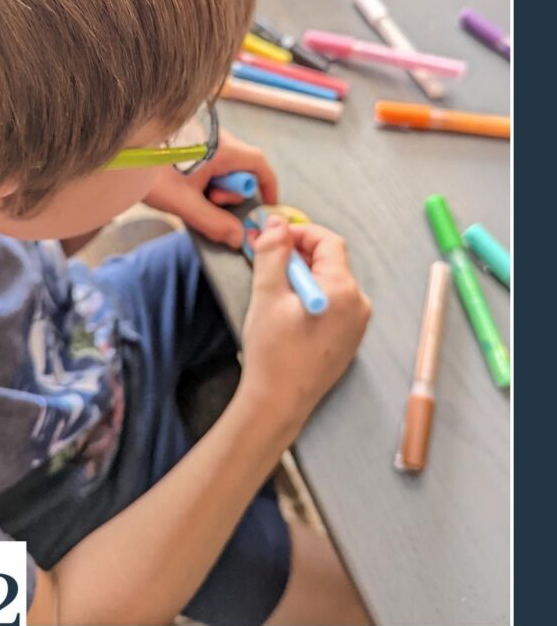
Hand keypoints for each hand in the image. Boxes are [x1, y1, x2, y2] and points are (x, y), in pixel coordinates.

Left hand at [143, 129, 277, 247]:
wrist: (119, 150)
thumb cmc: (152, 172)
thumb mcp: (183, 202)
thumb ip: (214, 222)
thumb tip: (239, 238)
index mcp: (223, 149)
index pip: (260, 165)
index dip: (268, 187)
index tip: (266, 206)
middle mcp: (218, 137)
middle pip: (240, 168)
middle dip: (228, 192)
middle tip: (208, 201)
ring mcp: (203, 135)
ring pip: (222, 166)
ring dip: (213, 185)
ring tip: (188, 193)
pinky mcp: (189, 139)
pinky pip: (208, 160)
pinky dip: (203, 177)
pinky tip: (183, 185)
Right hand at [240, 216, 371, 433]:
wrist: (279, 403)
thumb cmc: (273, 352)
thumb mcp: (267, 295)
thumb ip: (274, 253)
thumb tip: (277, 222)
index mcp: (343, 290)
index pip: (328, 241)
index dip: (300, 233)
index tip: (274, 238)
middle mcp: (359, 304)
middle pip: (331, 261)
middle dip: (299, 256)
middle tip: (268, 263)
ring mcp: (358, 323)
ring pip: (331, 281)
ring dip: (304, 276)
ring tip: (275, 290)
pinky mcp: (351, 338)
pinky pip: (335, 302)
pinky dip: (313, 295)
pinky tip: (289, 311)